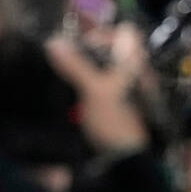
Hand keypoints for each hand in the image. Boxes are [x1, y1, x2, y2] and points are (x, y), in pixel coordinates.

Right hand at [45, 23, 148, 152]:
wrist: (126, 158)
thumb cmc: (115, 120)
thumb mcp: (94, 91)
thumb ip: (76, 66)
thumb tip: (54, 42)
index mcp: (135, 65)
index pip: (127, 34)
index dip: (105, 33)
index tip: (84, 44)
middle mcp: (136, 73)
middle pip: (114, 51)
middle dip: (90, 52)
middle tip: (71, 61)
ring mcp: (129, 90)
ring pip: (107, 68)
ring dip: (87, 69)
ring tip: (69, 76)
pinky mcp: (120, 105)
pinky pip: (104, 86)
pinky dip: (90, 85)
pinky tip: (76, 92)